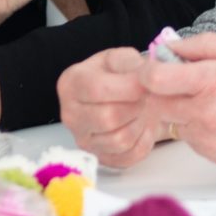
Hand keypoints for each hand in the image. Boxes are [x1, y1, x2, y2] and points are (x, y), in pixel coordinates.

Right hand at [58, 47, 160, 167]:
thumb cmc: (118, 76)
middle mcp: (70, 115)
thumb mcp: (120, 57)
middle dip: (136, 107)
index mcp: (71, 83)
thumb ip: (130, 62)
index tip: (144, 83)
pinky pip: (129, 156)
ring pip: (120, 140)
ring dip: (140, 124)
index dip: (128, 87)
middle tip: (143, 97)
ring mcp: (83, 140)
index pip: (97, 89)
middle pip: (108, 118)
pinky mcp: (100, 158)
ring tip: (141, 110)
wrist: (121, 97)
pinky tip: (142, 126)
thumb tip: (145, 75)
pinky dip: (143, 142)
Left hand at [140, 33, 215, 166]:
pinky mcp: (212, 154)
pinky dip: (196, 124)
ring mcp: (209, 137)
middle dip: (163, 89)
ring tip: (213, 99)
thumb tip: (172, 45)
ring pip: (172, 119)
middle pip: (157, 101)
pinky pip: (188, 135)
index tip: (155, 65)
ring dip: (181, 107)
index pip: (156, 79)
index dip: (148, 70)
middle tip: (184, 80)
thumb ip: (204, 45)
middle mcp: (208, 112)